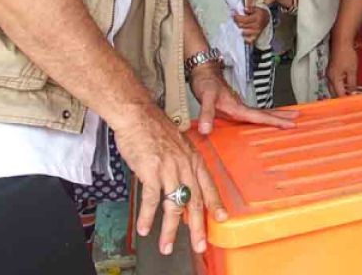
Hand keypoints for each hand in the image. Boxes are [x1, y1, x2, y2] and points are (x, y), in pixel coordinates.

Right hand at [111, 103, 221, 256]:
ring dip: (170, 229)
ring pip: (174, 205)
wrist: (139, 115)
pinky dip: (148, 216)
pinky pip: (151, 199)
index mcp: (194, 159)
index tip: (222, 219)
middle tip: (200, 244)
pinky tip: (145, 228)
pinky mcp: (152, 171)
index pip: (209, 186)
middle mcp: (186, 165)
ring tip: (167, 245)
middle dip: (198, 227)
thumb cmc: (156, 130)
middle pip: (195, 201)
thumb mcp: (178, 147)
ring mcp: (170, 169)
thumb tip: (182, 187)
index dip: (215, 204)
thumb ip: (182, 167)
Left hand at [189, 63, 296, 135]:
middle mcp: (241, 107)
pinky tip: (265, 118)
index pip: (260, 116)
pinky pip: (253, 113)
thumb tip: (206, 130)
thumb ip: (206, 114)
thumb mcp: (205, 98)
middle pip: (265, 113)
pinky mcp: (235, 106)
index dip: (275, 121)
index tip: (290, 124)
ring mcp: (239, 106)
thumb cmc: (206, 84)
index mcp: (237, 107)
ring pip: (261, 112)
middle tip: (298, 118)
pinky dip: (264, 116)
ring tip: (289, 116)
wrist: (204, 72)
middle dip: (282, 116)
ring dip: (275, 115)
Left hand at [233, 5, 269, 43]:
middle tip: (234, 18)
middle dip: (236, 21)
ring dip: (239, 28)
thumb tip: (245, 9)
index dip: (236, 17)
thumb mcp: (257, 8)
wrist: (266, 19)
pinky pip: (246, 39)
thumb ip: (250, 8)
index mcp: (257, 18)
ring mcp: (256, 33)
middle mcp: (256, 26)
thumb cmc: (260, 14)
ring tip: (239, 24)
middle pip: (241, 26)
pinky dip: (243, 36)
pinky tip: (242, 31)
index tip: (233, 14)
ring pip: (242, 32)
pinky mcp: (255, 37)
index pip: (243, 19)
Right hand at [327, 40, 359, 96]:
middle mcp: (329, 77)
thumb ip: (352, 83)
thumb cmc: (346, 53)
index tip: (350, 103)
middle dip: (341, 97)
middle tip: (349, 101)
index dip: (345, 100)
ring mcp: (330, 73)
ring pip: (333, 87)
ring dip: (340, 91)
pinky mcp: (332, 69)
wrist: (342, 42)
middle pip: (334, 92)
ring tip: (348, 95)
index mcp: (334, 78)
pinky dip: (339, 85)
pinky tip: (345, 86)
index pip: (339, 94)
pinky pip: (334, 81)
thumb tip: (352, 91)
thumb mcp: (352, 70)